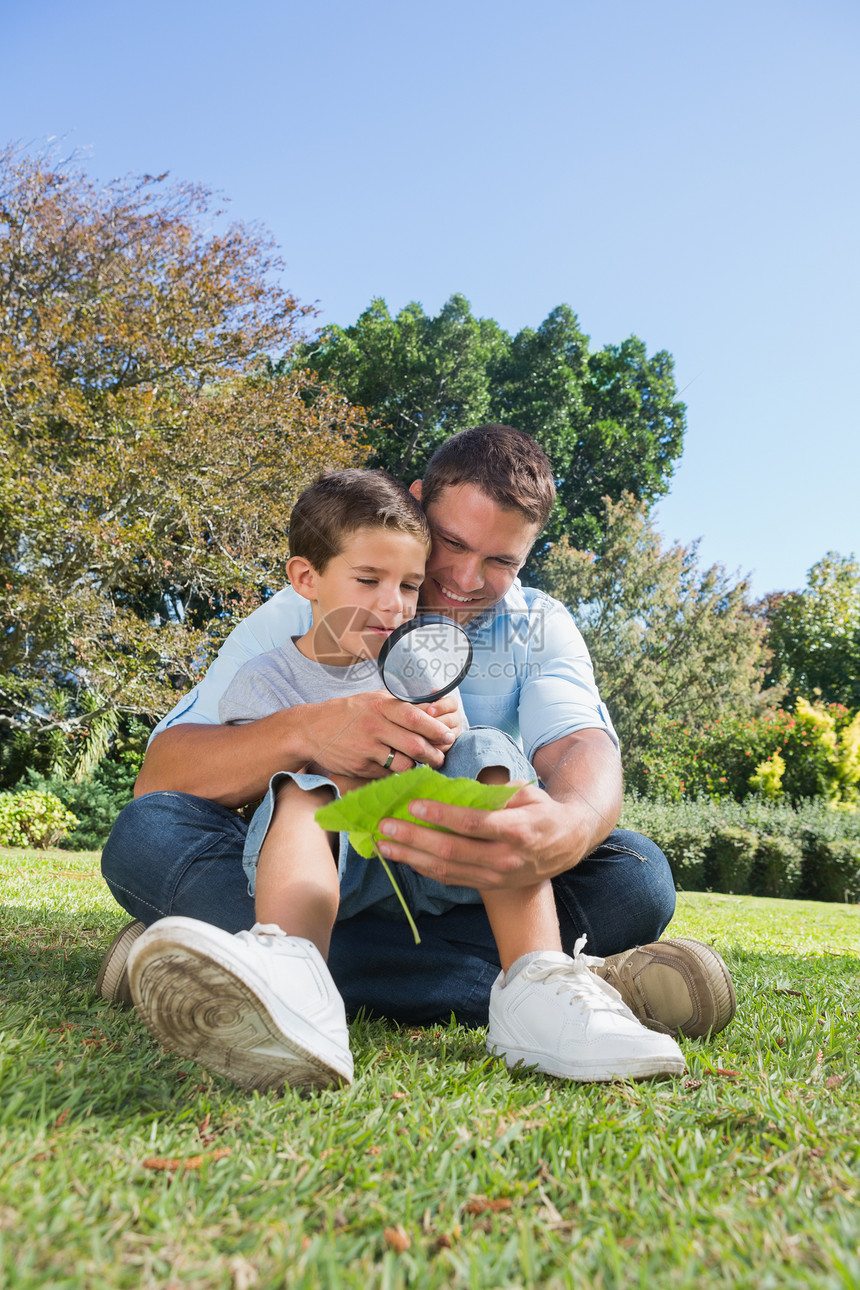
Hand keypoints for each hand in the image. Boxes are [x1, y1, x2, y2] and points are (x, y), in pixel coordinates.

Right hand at [302, 689, 453, 779]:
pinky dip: (396, 774)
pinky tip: (398, 770)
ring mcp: (366, 749)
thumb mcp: (372, 700)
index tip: (448, 736)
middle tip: (440, 757)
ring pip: (404, 764)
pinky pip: (388, 774)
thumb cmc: (348, 713)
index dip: (436, 729)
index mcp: (380, 706)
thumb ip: (398, 705)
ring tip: (422, 765)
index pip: (416, 718)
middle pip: (414, 744)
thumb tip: (432, 710)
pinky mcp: (360, 767)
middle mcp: (374, 726)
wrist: (312, 729)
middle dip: (433, 754)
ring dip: (417, 767)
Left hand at [376, 780, 579, 889]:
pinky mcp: (489, 886)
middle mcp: (505, 858)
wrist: (567, 845)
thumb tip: (454, 789)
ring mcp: (496, 876)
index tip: (414, 805)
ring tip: (385, 845)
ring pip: (447, 870)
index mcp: (517, 830)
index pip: (472, 824)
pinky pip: (451, 879)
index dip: (441, 815)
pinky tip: (405, 858)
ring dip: (412, 858)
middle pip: (452, 851)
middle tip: (387, 826)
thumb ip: (494, 793)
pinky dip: (425, 869)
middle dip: (414, 838)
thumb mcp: (527, 794)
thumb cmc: (542, 812)